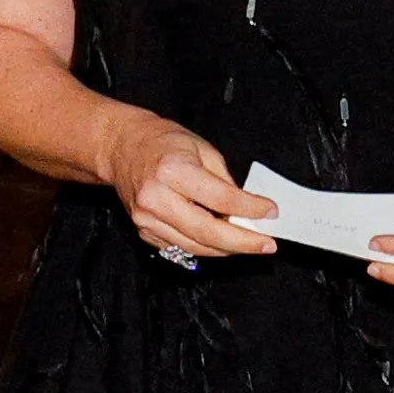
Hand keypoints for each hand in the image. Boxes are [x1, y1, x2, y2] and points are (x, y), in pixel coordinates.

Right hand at [103, 111, 272, 259]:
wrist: (122, 148)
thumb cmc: (162, 143)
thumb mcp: (203, 149)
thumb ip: (225, 181)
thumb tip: (247, 209)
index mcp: (173, 171)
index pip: (221, 199)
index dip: (250, 209)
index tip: (270, 212)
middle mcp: (156, 198)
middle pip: (208, 231)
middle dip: (242, 242)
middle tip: (266, 244)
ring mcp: (147, 219)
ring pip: (196, 246)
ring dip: (227, 249)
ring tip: (249, 244)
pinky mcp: (145, 231)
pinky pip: (181, 247)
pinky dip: (205, 247)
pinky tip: (222, 242)